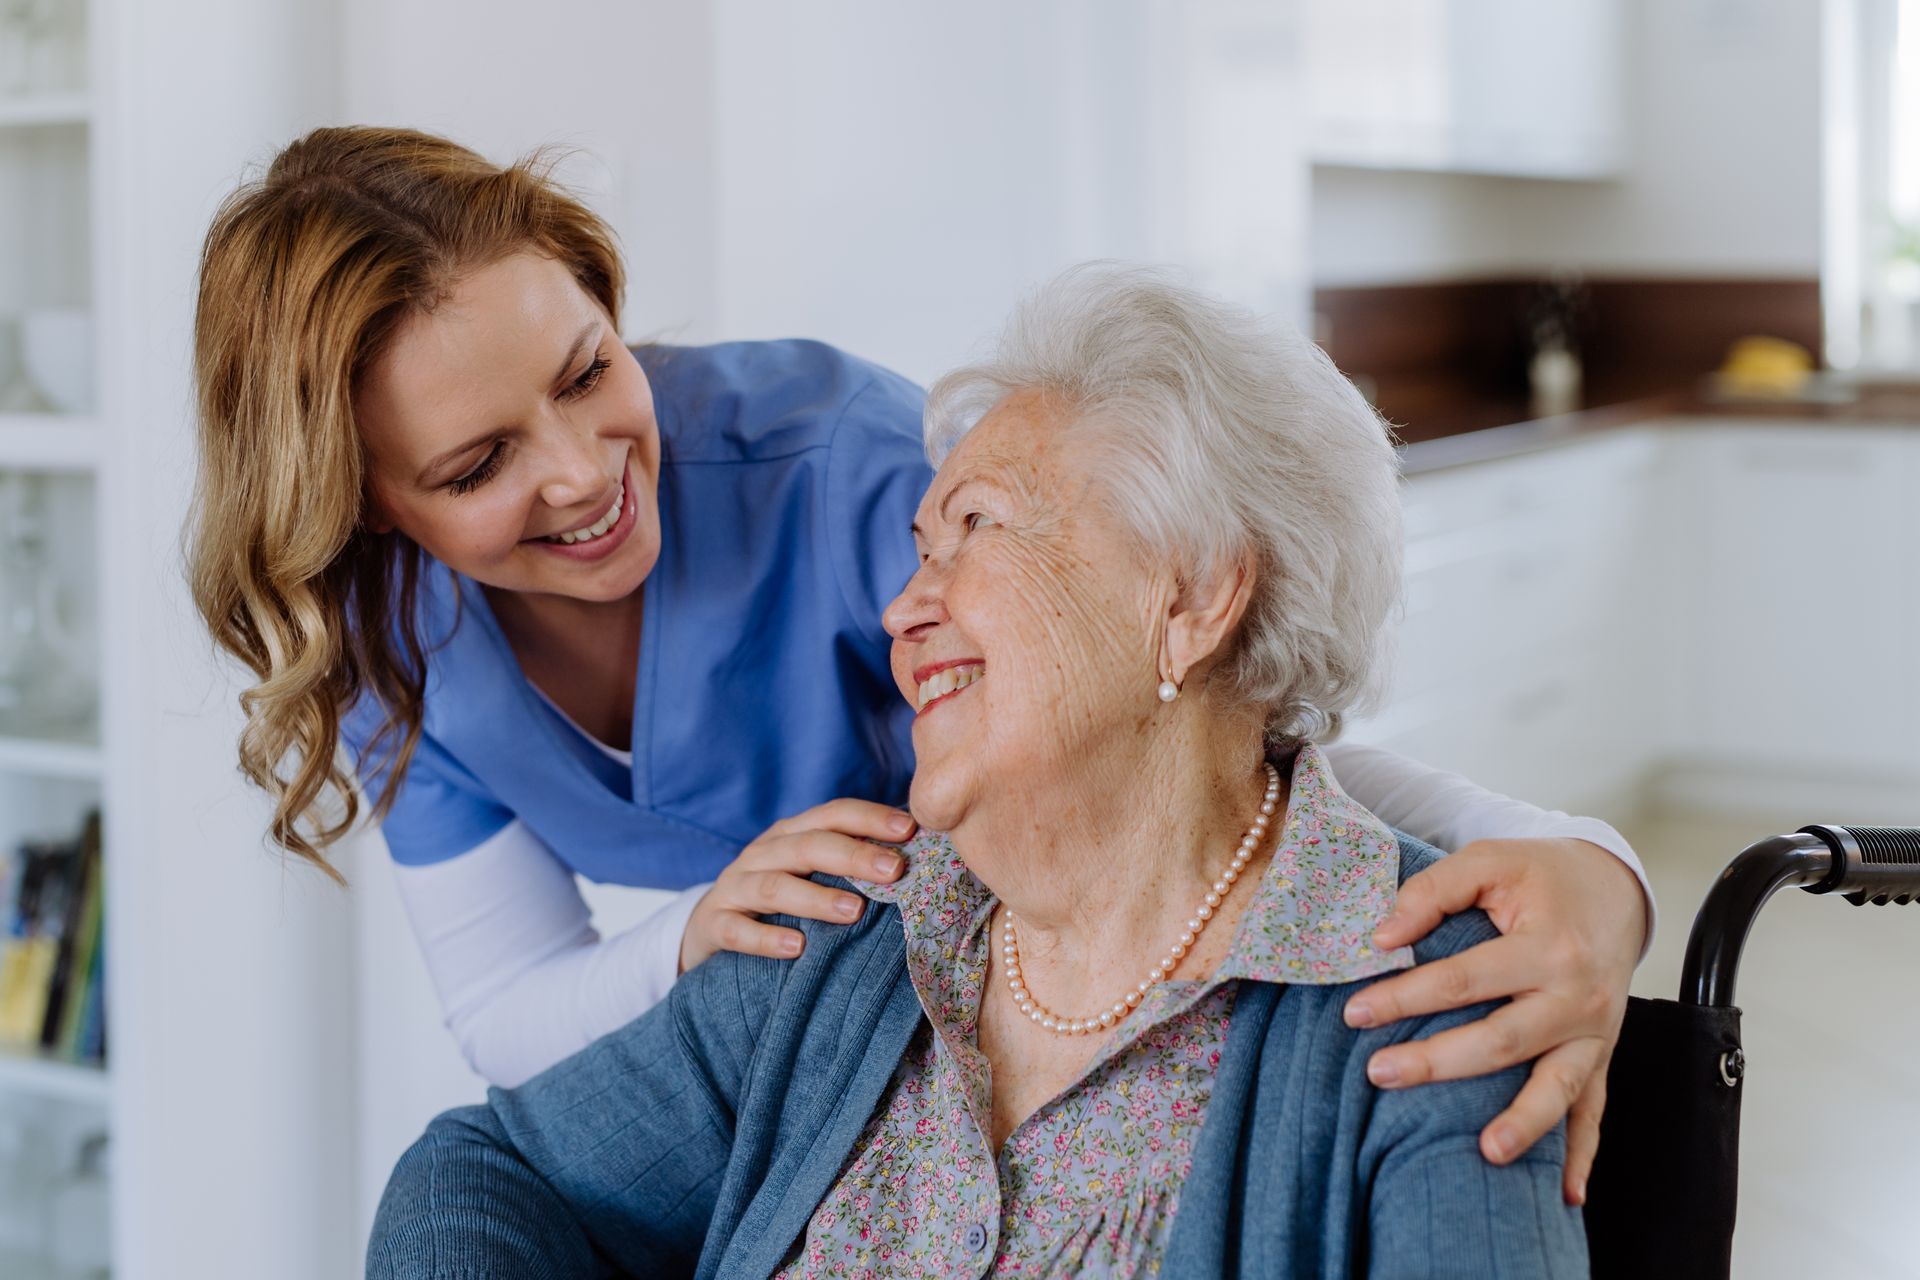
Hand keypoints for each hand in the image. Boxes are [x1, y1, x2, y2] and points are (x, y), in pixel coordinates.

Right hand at [679, 799, 913, 972]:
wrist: (706, 928)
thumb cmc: (776, 901)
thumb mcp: (807, 873)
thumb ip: (848, 865)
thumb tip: (915, 861)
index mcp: (791, 835)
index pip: (832, 814)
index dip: (870, 818)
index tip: (910, 830)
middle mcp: (762, 853)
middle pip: (808, 846)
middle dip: (853, 855)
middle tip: (893, 871)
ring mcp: (735, 887)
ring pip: (775, 886)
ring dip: (816, 898)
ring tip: (854, 912)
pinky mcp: (714, 923)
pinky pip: (738, 930)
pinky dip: (767, 938)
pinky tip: (797, 948)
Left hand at [1341, 838, 1646, 1206]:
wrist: (1613, 888)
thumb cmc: (1542, 874)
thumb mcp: (1489, 860)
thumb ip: (1433, 890)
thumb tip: (1383, 936)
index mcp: (1549, 946)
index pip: (1465, 980)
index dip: (1406, 996)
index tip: (1356, 1011)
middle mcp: (1578, 997)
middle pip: (1502, 1040)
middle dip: (1438, 1062)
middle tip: (1378, 1072)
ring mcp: (1596, 1033)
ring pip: (1557, 1087)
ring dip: (1521, 1123)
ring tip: (1484, 1152)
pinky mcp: (1602, 1055)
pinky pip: (1594, 1111)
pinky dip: (1582, 1153)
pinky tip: (1565, 1194)